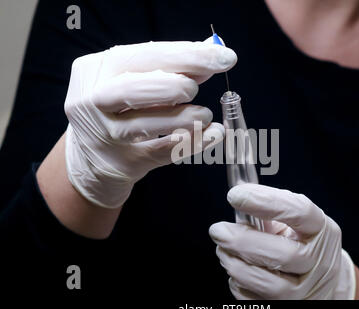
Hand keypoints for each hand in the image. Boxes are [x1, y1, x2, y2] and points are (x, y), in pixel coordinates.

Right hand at [64, 40, 236, 207]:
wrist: (93, 158)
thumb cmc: (120, 111)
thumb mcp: (137, 84)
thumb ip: (172, 69)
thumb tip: (213, 52)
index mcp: (95, 69)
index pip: (143, 55)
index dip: (187, 55)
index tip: (225, 57)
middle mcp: (90, 101)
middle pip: (132, 88)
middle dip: (174, 85)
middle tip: (198, 88)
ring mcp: (101, 136)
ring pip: (143, 125)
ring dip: (183, 118)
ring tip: (206, 115)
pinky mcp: (119, 163)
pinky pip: (159, 153)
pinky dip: (190, 143)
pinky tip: (212, 134)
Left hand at [209, 183, 355, 299]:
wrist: (323, 282)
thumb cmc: (302, 243)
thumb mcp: (297, 221)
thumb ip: (273, 209)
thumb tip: (239, 196)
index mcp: (322, 230)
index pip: (299, 212)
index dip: (265, 202)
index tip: (235, 195)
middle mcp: (320, 262)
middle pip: (282, 254)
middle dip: (243, 241)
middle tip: (218, 230)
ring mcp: (306, 291)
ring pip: (267, 283)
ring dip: (236, 264)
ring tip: (223, 249)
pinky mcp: (289, 308)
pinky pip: (255, 300)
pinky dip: (238, 284)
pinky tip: (236, 269)